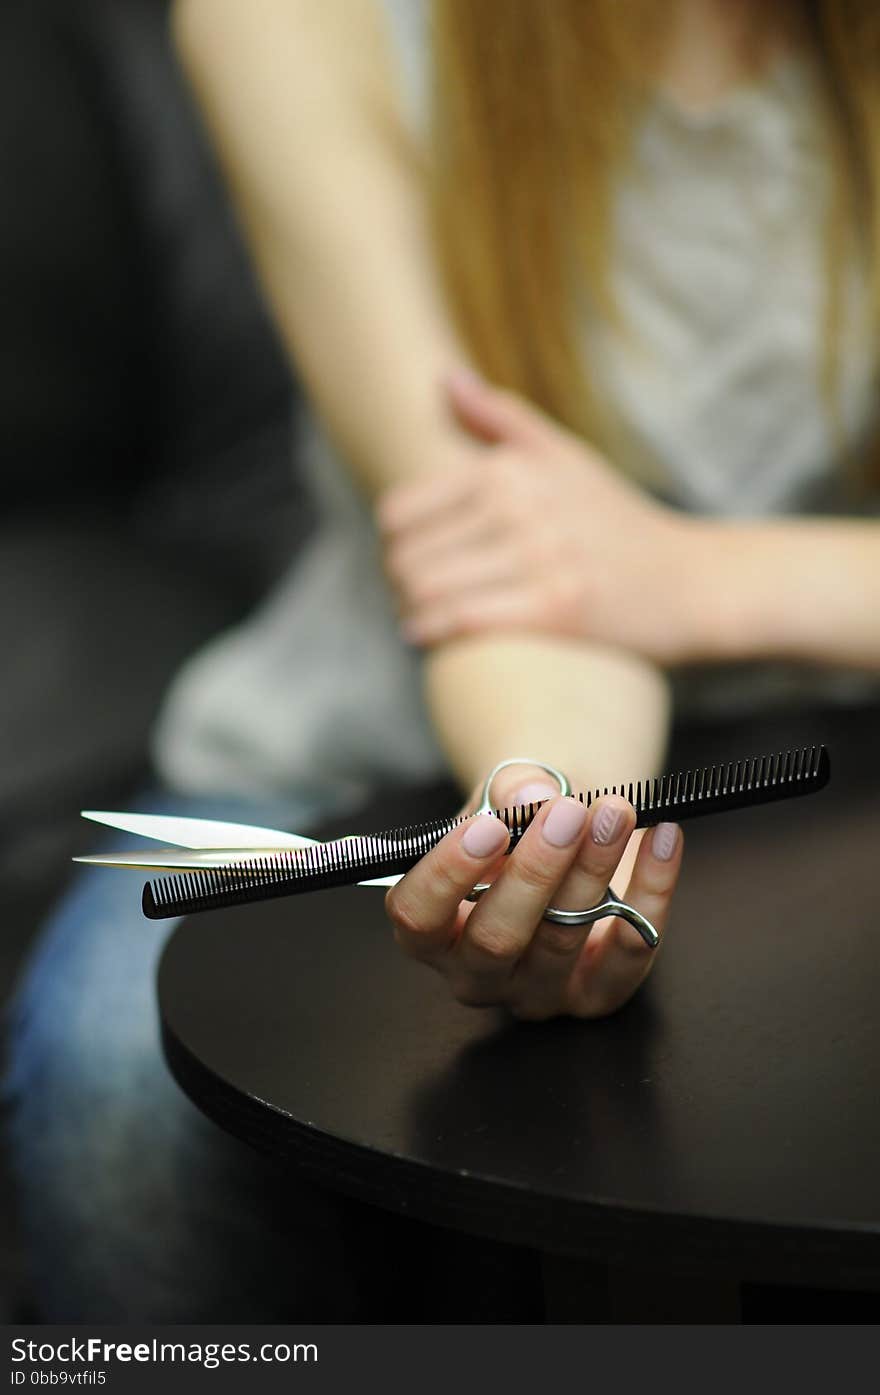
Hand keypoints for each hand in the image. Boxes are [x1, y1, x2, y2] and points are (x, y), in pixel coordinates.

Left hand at [378, 370, 703, 665]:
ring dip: (411, 612)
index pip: (399, 511)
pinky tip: (428, 637)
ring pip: (428, 590)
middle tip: (410, 595)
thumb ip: (501, 419)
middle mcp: (522, 507)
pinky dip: (434, 632)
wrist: (691, 582)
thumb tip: (444, 379)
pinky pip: (464, 621)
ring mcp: (540, 559)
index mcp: (512, 469)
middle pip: (407, 556)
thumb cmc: (617, 522)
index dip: (391, 542)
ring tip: (417, 618)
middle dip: (399, 582)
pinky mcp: (557, 610)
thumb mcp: (567, 457)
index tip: (406, 556)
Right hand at [384, 765, 682, 1020]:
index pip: (418, 917)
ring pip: (563, 940)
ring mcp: (537, 991)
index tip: (486, 826)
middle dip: (534, 870)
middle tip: (567, 813)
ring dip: (593, 870)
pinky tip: (663, 838)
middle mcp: (477, 973)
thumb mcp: (501, 798)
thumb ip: (509, 792)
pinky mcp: (596, 994)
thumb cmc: (517, 825)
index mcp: (432, 930)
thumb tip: (534, 796)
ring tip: (615, 812)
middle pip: (496, 938)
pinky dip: (653, 892)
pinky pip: (629, 953)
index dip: (447, 875)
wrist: (568, 835)